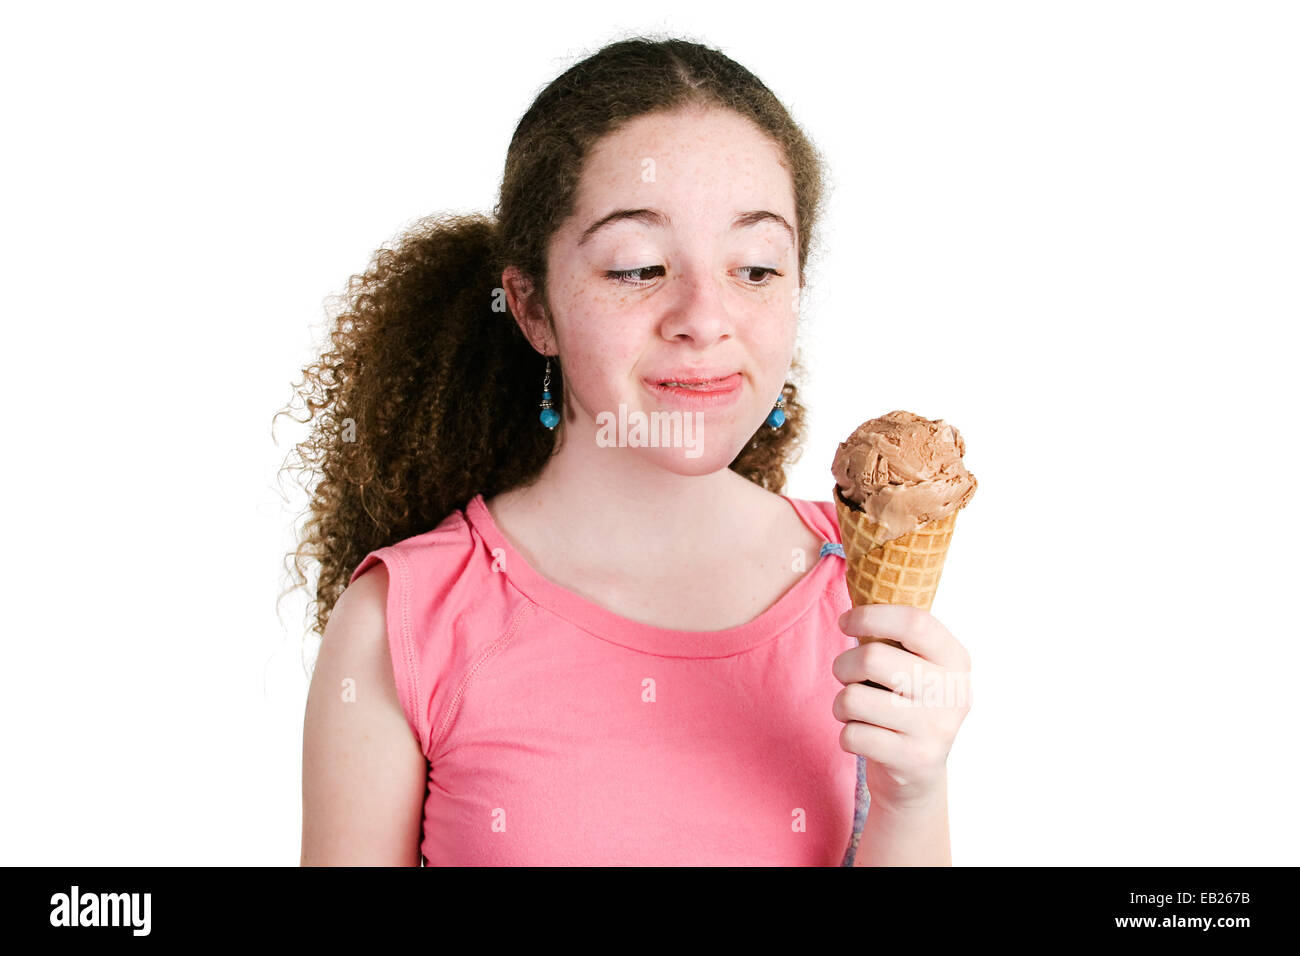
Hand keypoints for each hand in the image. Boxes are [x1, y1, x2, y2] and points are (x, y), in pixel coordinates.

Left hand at [831, 604, 971, 812]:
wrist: (919, 776)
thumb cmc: (906, 705)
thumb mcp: (917, 668)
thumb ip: (896, 638)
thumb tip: (857, 598)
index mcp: (956, 660)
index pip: (914, 622)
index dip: (870, 616)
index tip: (846, 621)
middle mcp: (953, 693)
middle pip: (873, 659)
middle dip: (843, 665)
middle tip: (846, 674)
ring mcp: (935, 729)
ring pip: (853, 698)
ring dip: (841, 703)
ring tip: (856, 710)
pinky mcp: (913, 759)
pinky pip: (852, 735)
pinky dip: (847, 734)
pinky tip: (866, 737)